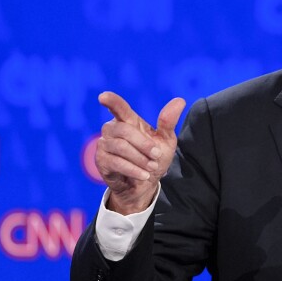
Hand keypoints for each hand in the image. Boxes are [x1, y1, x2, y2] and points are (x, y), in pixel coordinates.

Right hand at [96, 91, 185, 214]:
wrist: (145, 183)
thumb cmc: (154, 157)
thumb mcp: (165, 140)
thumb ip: (168, 122)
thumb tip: (180, 100)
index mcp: (127, 120)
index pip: (118, 107)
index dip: (111, 101)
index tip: (103, 97)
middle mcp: (112, 129)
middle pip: (124, 130)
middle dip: (143, 144)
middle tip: (157, 155)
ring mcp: (104, 144)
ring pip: (120, 147)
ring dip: (140, 159)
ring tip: (151, 167)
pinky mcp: (101, 161)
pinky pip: (116, 163)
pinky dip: (133, 170)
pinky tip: (144, 175)